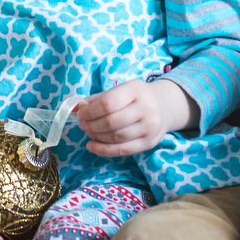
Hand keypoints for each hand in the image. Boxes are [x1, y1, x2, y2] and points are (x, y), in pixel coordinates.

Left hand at [78, 79, 194, 156]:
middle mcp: (146, 108)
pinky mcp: (149, 142)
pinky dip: (103, 150)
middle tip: (83, 125)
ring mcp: (149, 127)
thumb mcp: (120, 90)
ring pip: (116, 137)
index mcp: (136, 89)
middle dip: (91, 125)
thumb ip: (98, 99)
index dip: (90, 111)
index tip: (81, 114)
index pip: (108, 103)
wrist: (164, 106)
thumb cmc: (136, 97)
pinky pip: (122, 150)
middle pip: (111, 122)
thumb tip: (76, 109)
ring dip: (96, 136)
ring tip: (88, 132)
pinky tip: (92, 146)